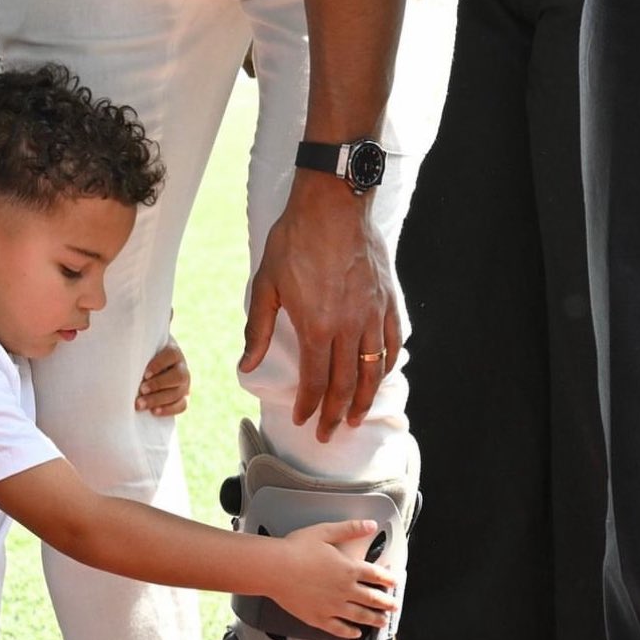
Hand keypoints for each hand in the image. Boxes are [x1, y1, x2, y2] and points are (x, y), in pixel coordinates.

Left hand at [135, 339, 190, 415]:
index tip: (145, 374)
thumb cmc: (140, 357)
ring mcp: (184, 384)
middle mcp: (182, 368)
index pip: (171, 355)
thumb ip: (137, 355)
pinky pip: (181, 406)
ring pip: (178, 392)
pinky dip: (168, 410)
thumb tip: (120, 358)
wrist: (150, 371)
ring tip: (140, 404)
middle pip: (178, 376)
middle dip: (158, 384)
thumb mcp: (141, 352)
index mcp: (173, 352)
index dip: (159, 364)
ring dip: (158, 399)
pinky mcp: (183, 398)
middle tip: (141, 390)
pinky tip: (153, 412)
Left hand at [240, 174, 400, 441]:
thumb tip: (246, 365)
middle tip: (329, 434)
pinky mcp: (388, 301)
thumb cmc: (295, 240)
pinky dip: (387, 365)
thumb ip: (259, 330)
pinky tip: (380, 376)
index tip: (303, 421)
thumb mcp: (266, 284)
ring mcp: (373, 315)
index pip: (315, 381)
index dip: (309, 406)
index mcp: (317, 326)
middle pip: (345, 384)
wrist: (333, 204)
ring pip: (373, 370)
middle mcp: (349, 327)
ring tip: (356, 417)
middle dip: (335, 414)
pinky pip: (392, 343)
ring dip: (364, 399)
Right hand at [271, 518, 398, 638]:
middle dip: (386, 603)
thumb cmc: (295, 549)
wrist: (275, 568)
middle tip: (394, 606)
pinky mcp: (319, 618)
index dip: (388, 579)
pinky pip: (340, 629)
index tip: (394, 583)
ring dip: (374, 619)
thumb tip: (371, 525)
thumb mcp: (325, 532)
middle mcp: (345, 590)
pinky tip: (355, 634)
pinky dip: (350, 632)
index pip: (375, 575)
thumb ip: (350, 529)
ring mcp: (333, 606)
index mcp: (348, 568)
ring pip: (360, 616)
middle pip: (372, 599)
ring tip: (383, 622)